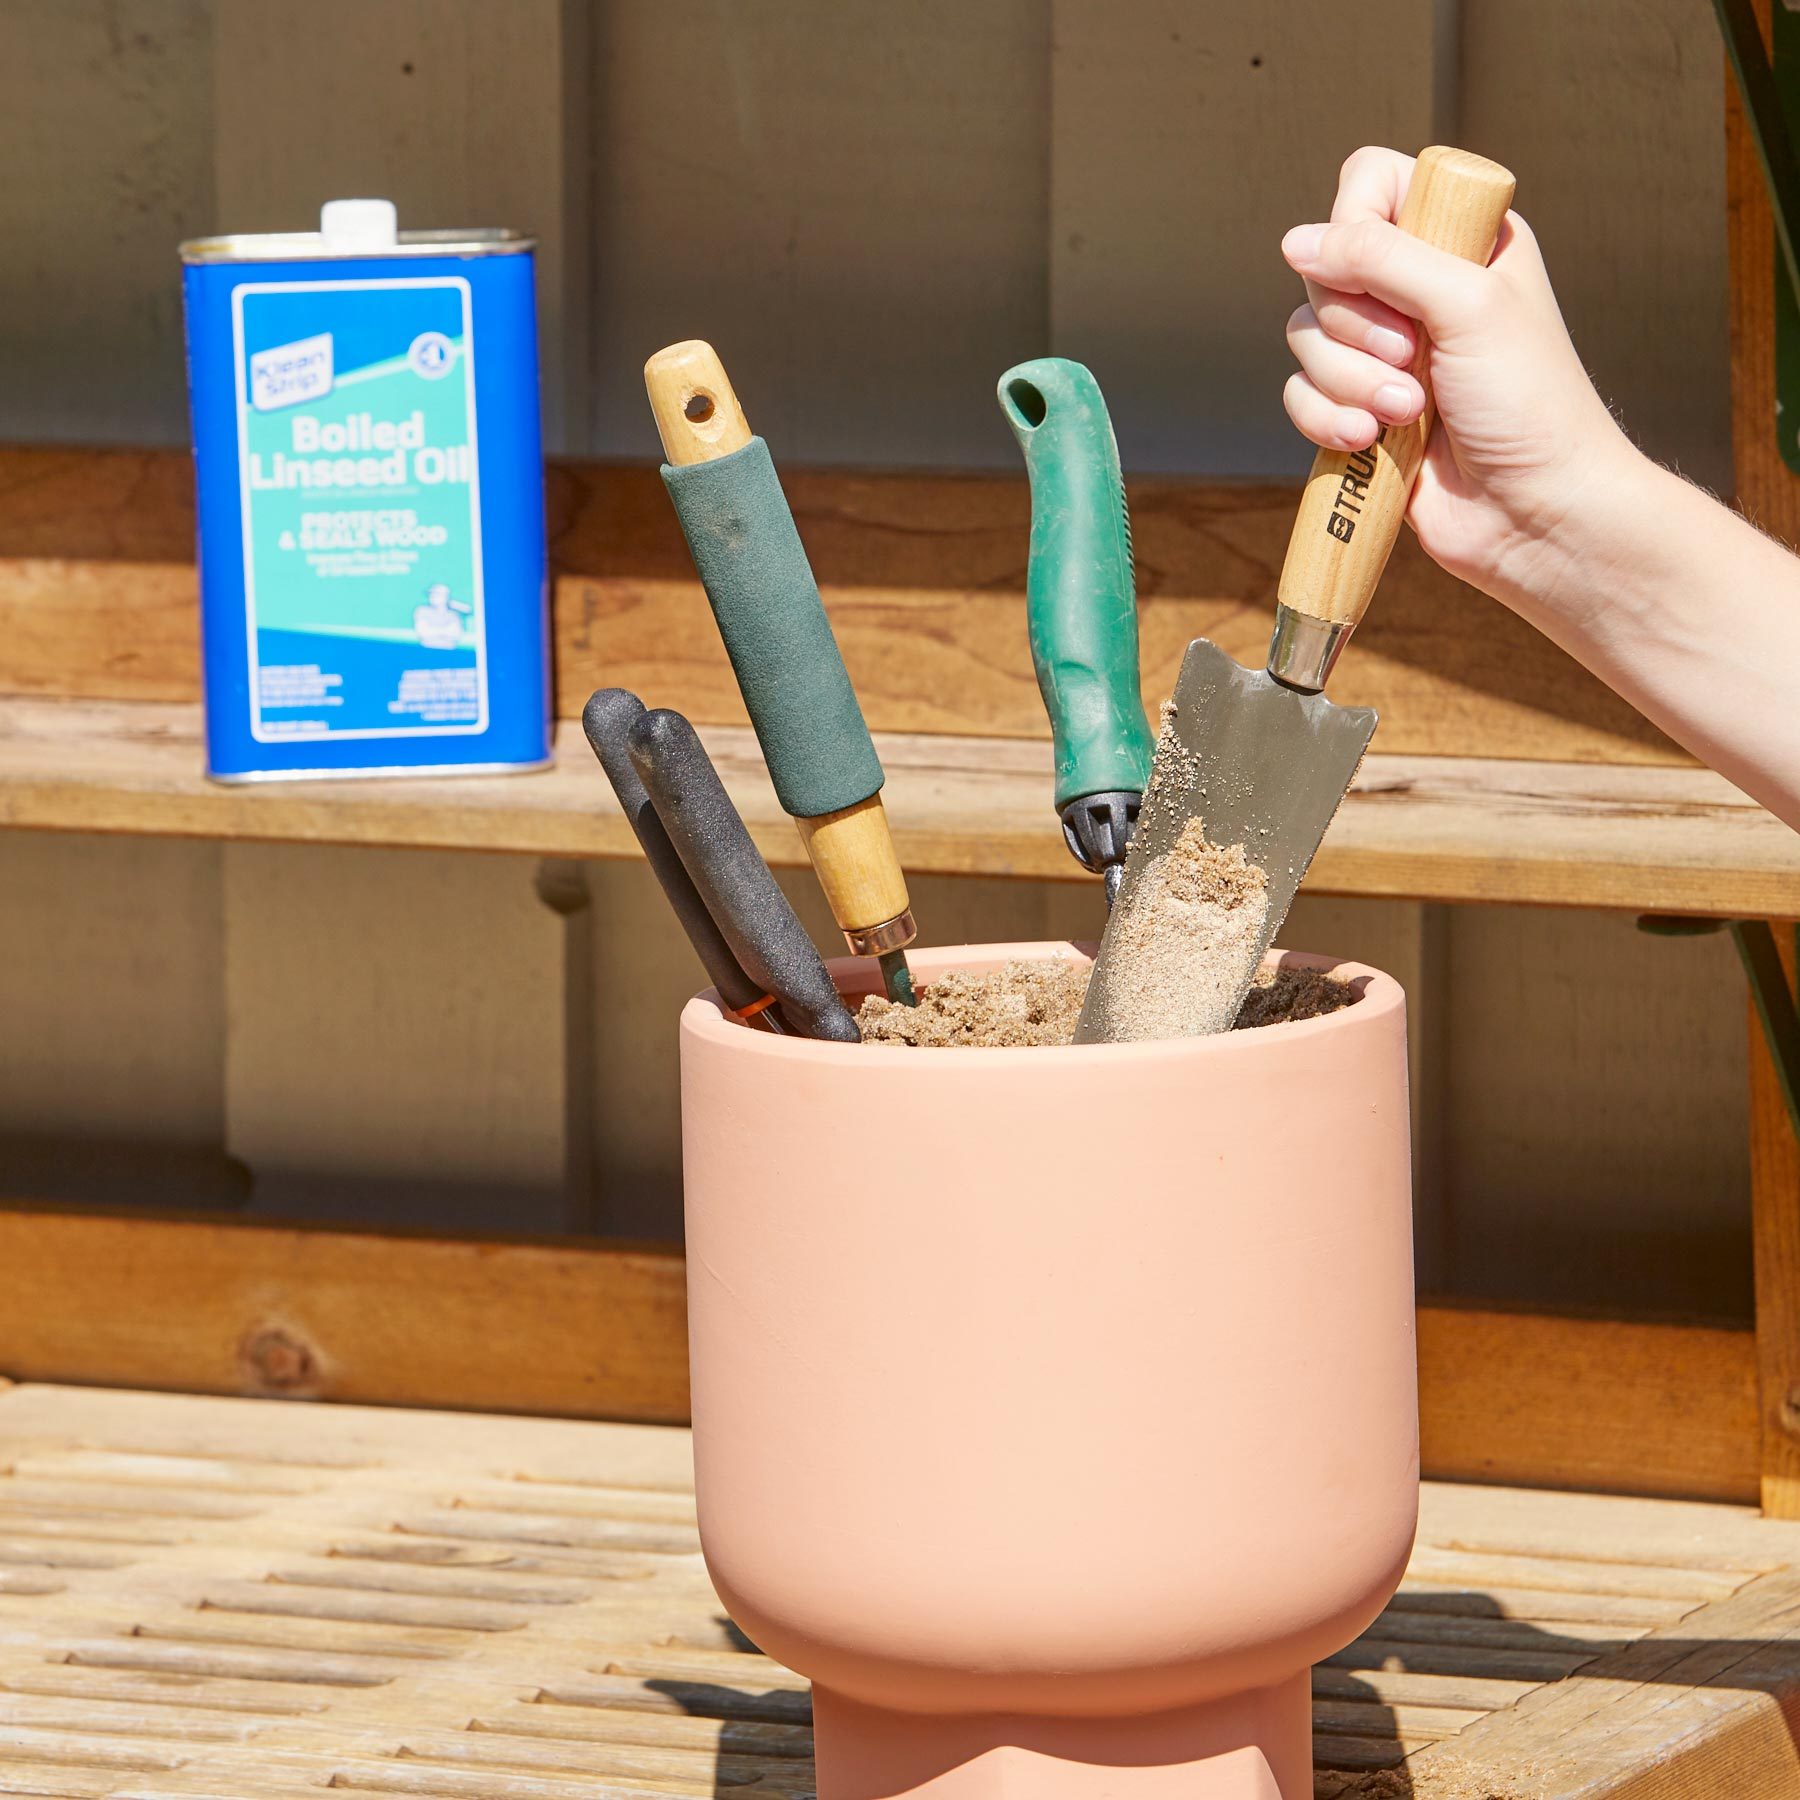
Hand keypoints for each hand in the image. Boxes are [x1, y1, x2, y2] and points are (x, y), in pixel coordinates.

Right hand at [1279, 146, 1640, 621]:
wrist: (1534, 512)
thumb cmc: (1528, 404)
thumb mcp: (1467, 304)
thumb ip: (1382, 258)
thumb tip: (1297, 241)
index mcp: (1462, 240)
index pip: (1372, 185)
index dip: (1359, 222)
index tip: (1383, 270)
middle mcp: (1418, 289)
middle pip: (1326, 267)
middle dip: (1356, 324)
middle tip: (1413, 355)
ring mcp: (1384, 355)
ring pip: (1306, 336)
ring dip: (1347, 381)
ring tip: (1405, 413)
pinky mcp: (1358, 411)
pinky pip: (1301, 395)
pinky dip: (1326, 419)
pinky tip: (1371, 442)